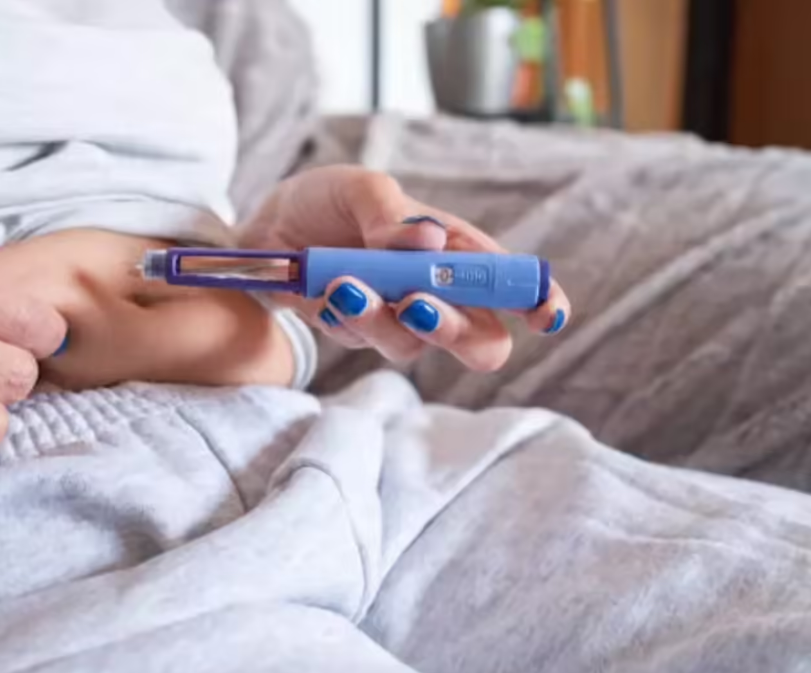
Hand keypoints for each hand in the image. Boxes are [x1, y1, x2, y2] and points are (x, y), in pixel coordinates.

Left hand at [240, 166, 571, 370]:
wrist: (266, 225)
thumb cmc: (329, 201)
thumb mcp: (359, 187)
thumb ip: (390, 212)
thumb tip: (426, 241)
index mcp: (457, 252)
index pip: (511, 285)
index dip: (538, 303)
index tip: (544, 315)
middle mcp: (438, 294)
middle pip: (480, 341)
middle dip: (457, 331)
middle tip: (419, 305)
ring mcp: (397, 320)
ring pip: (413, 347)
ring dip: (383, 318)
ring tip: (347, 284)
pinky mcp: (355, 334)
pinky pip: (361, 340)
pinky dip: (345, 313)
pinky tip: (326, 287)